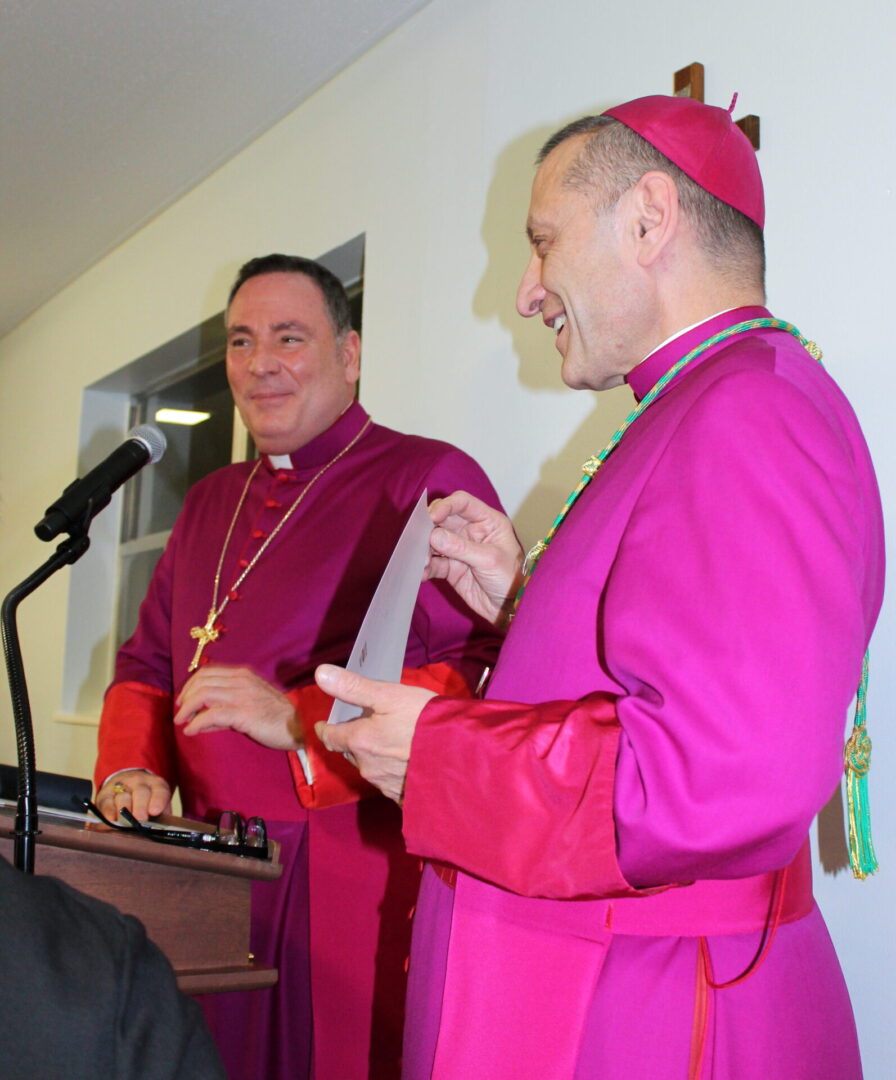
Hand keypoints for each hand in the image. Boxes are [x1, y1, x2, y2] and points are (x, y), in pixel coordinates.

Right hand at [95, 769, 171, 822]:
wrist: (126, 784)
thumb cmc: (146, 800)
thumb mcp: (157, 802)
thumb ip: (162, 814)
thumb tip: (162, 829)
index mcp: (155, 784)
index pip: (160, 790)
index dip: (158, 800)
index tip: (155, 811)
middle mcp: (139, 782)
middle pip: (141, 792)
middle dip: (140, 807)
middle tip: (140, 819)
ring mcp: (121, 786)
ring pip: (123, 797)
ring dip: (124, 811)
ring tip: (126, 824)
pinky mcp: (105, 794)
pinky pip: (107, 802)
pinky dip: (108, 812)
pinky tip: (111, 820)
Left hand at [173, 665, 302, 749]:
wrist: (299, 725)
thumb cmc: (276, 716)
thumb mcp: (250, 704)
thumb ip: (226, 708)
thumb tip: (200, 720)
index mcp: (243, 674)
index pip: (208, 672)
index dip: (190, 685)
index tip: (183, 700)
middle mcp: (241, 680)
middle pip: (201, 681)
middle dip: (185, 697)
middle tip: (179, 713)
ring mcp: (242, 695)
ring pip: (203, 695)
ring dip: (187, 709)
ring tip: (181, 721)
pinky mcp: (243, 713)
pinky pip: (211, 715)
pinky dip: (197, 722)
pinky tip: (191, 730)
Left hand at [313, 665, 435, 803]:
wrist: (460, 752)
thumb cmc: (424, 719)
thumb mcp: (388, 695)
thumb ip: (352, 687)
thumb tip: (320, 674)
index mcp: (359, 741)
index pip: (329, 737)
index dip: (326, 729)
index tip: (324, 725)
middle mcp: (367, 767)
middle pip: (349, 752)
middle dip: (351, 741)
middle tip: (361, 728)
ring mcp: (385, 784)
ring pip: (369, 768)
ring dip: (372, 756)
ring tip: (386, 743)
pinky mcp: (403, 796)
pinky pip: (388, 784)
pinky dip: (390, 772)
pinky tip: (403, 764)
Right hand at [426, 490, 523, 624]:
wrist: (511, 608)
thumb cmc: (511, 578)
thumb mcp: (489, 559)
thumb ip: (461, 547)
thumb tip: (433, 535)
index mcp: (486, 521)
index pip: (462, 503)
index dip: (445, 506)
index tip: (432, 517)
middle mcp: (471, 531)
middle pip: (443, 519)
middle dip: (429, 527)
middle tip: (419, 538)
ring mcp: (459, 550)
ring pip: (434, 541)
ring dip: (424, 549)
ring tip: (422, 560)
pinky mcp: (451, 568)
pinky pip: (434, 563)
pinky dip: (425, 567)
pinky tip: (421, 573)